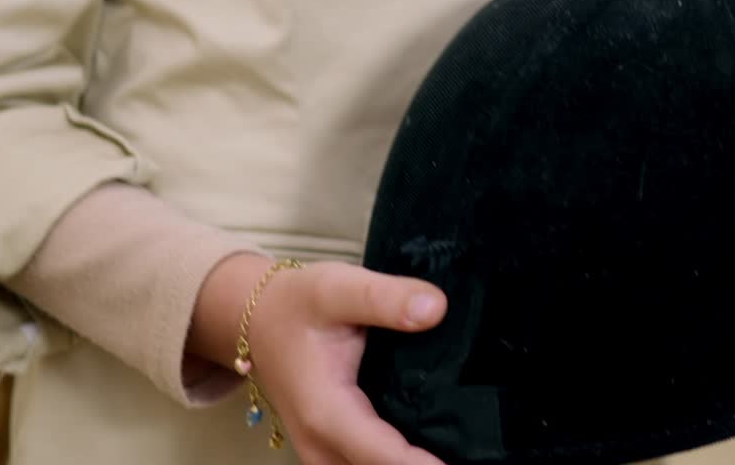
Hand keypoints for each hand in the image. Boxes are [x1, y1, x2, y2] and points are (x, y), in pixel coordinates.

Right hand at [191, 254, 447, 464]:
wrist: (256, 318)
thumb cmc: (297, 303)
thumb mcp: (338, 287)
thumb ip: (386, 298)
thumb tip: (436, 309)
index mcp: (327, 414)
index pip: (385, 457)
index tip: (468, 459)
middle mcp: (323, 448)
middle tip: (478, 449)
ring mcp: (325, 455)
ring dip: (412, 464)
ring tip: (465, 444)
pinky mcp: (332, 450)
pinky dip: (399, 459)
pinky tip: (435, 439)